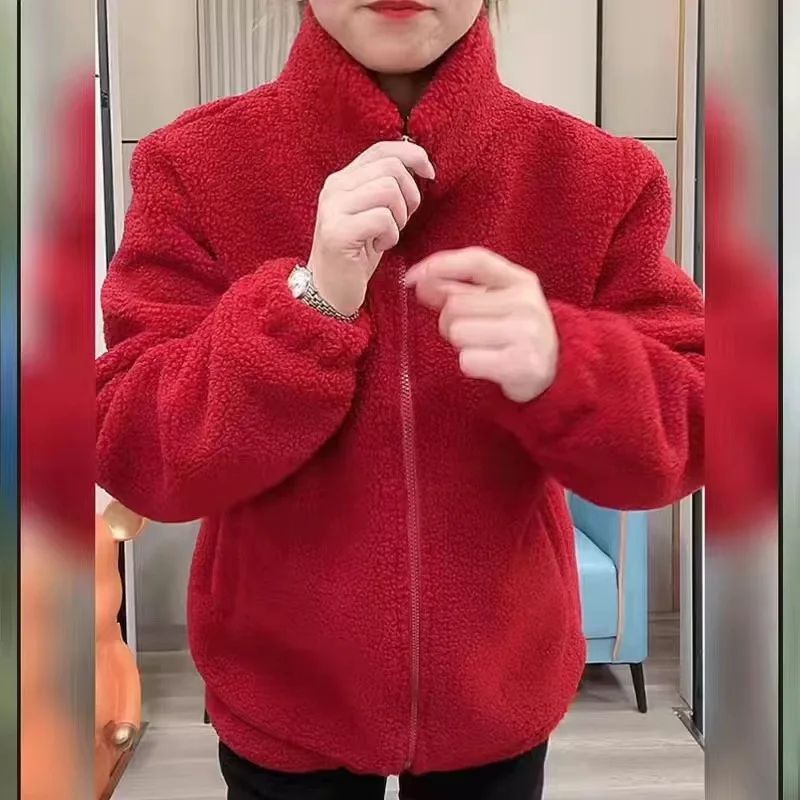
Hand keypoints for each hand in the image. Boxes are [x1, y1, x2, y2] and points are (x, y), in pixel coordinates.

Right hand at [308, 141, 434, 316]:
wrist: (330, 290)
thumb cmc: (357, 253)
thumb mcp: (372, 213)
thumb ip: (385, 187)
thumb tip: (418, 165)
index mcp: (343, 179)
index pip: (382, 149)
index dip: (412, 155)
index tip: (429, 175)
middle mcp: (334, 188)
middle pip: (391, 168)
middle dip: (410, 194)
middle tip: (403, 219)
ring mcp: (333, 209)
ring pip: (388, 190)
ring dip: (399, 217)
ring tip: (387, 235)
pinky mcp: (338, 232)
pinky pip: (382, 219)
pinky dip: (391, 235)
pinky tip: (379, 246)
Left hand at [405, 248, 558, 402]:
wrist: (554, 372)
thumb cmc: (515, 332)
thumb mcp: (495, 303)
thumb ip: (457, 289)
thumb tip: (418, 281)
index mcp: (521, 281)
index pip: (476, 260)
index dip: (440, 265)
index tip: (412, 278)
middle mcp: (527, 303)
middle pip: (455, 305)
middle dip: (450, 322)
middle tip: (470, 332)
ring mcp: (527, 333)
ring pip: (458, 333)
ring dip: (461, 345)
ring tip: (482, 348)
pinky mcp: (521, 364)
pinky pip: (468, 361)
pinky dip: (471, 365)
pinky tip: (489, 364)